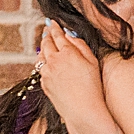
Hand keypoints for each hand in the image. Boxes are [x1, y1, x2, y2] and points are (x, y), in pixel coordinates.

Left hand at [36, 19, 114, 133]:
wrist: (83, 111)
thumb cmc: (92, 87)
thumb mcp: (93, 62)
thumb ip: (80, 45)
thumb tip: (69, 35)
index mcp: (67, 53)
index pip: (58, 35)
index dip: (55, 27)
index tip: (53, 22)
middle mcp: (53, 61)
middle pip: (46, 43)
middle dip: (47, 34)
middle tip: (47, 29)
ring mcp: (46, 72)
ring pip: (40, 55)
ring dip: (43, 47)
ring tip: (45, 43)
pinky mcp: (43, 83)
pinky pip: (41, 68)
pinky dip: (43, 62)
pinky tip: (46, 61)